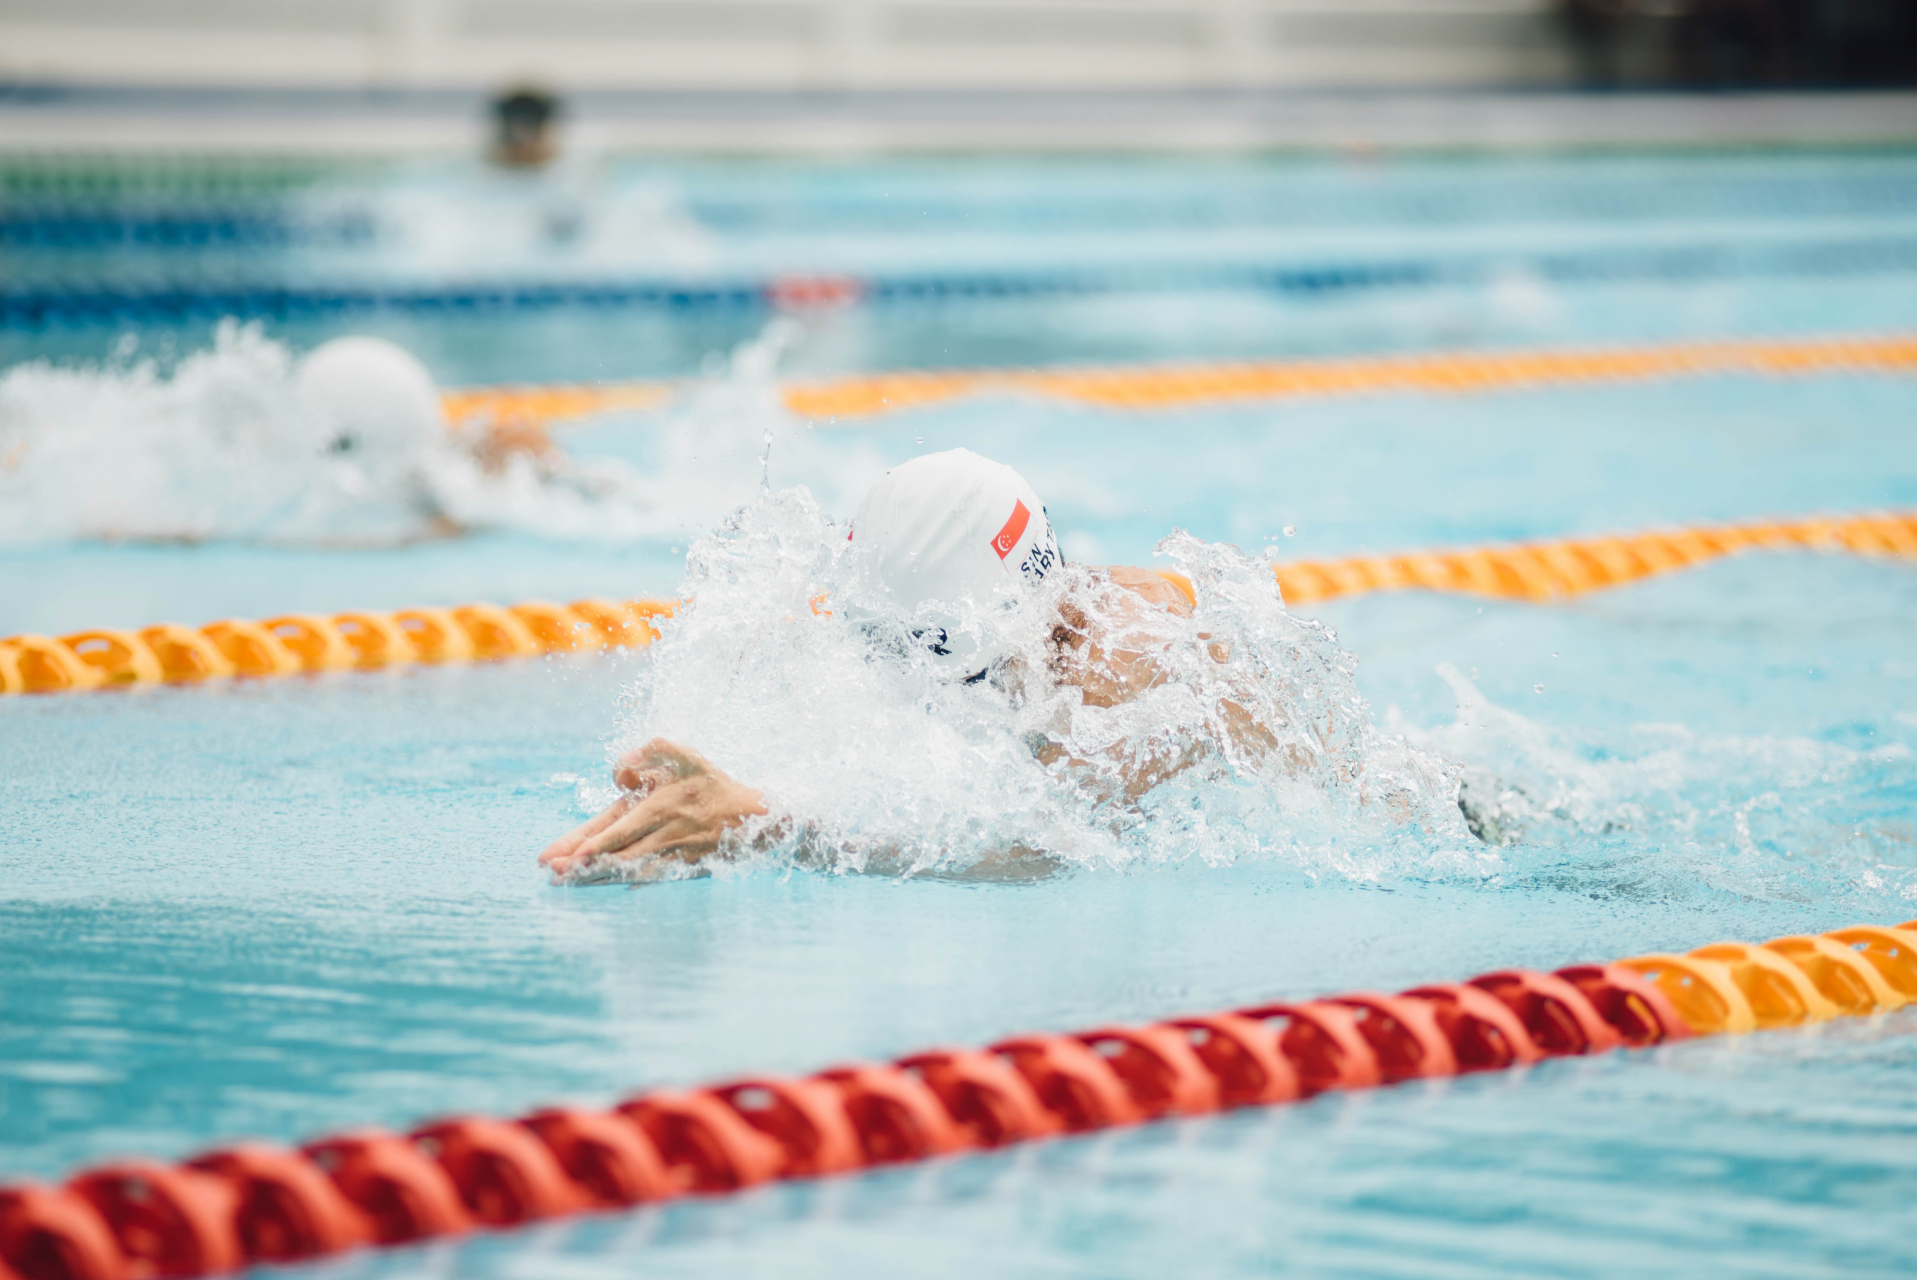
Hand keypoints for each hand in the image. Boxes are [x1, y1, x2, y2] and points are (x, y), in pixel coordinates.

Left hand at [539, 739, 768, 881]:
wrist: (752, 817)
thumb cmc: (713, 784)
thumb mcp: (687, 756)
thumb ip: (655, 749)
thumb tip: (621, 767)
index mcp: (658, 804)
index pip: (617, 826)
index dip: (592, 841)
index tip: (568, 854)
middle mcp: (662, 831)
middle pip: (616, 852)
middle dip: (583, 863)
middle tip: (553, 872)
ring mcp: (670, 852)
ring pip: (628, 867)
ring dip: (596, 876)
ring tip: (567, 882)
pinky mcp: (679, 866)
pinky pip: (646, 878)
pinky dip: (622, 884)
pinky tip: (603, 887)